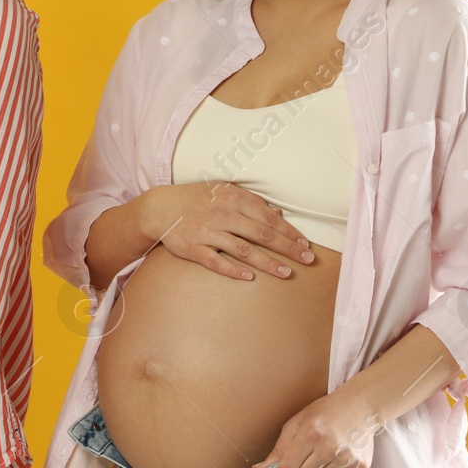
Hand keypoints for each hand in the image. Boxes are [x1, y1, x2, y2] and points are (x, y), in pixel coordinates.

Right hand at [142, 182, 315, 280]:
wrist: (160, 208)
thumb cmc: (196, 199)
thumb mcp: (223, 191)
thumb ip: (250, 201)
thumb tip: (277, 212)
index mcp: (232, 198)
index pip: (268, 218)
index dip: (289, 232)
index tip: (305, 244)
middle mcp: (222, 215)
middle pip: (262, 234)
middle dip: (288, 248)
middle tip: (307, 260)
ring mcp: (207, 233)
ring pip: (244, 250)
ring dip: (267, 262)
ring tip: (286, 273)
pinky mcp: (193, 248)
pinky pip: (216, 262)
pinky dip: (233, 270)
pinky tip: (250, 277)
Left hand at [253, 391, 379, 467]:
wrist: (359, 407)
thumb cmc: (324, 414)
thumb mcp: (296, 424)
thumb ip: (278, 449)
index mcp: (310, 434)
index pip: (287, 467)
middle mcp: (329, 447)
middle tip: (303, 457)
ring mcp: (347, 458)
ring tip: (320, 456)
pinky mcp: (360, 466)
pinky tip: (332, 463)